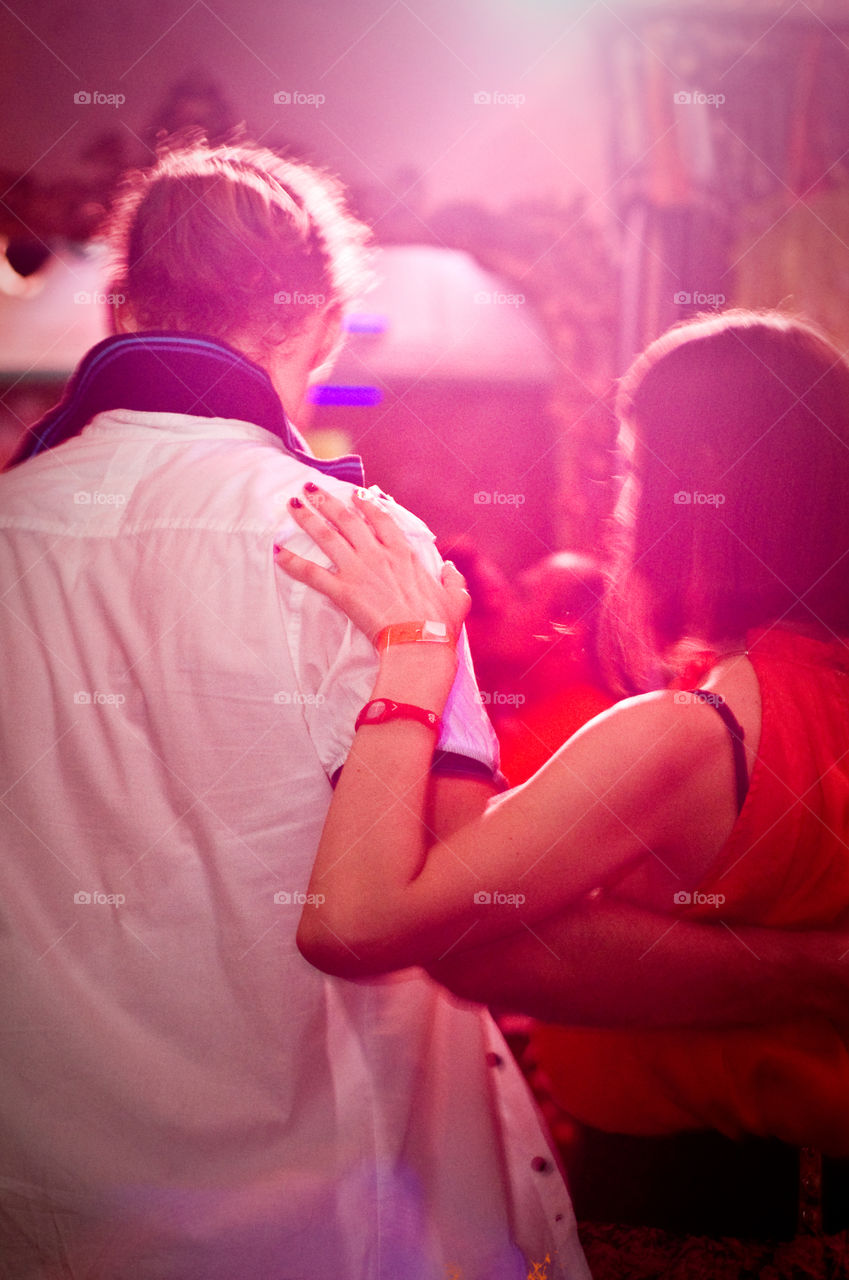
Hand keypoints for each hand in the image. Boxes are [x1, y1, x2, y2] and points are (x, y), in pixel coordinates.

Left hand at [275, 484, 469, 644]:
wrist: (419, 642)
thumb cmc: (440, 623)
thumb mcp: (456, 597)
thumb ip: (453, 579)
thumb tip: (450, 568)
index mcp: (403, 553)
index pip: (381, 519)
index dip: (366, 503)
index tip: (355, 494)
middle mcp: (378, 554)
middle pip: (347, 519)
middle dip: (327, 501)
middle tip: (311, 488)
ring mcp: (358, 570)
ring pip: (327, 537)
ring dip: (307, 519)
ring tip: (292, 505)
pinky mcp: (343, 590)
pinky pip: (312, 573)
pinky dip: (293, 563)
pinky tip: (278, 553)